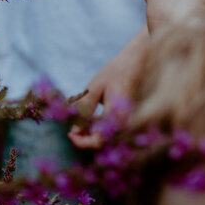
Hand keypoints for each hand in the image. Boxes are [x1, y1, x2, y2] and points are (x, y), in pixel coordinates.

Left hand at [69, 29, 148, 148]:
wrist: (134, 62)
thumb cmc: (114, 72)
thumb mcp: (94, 88)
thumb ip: (84, 109)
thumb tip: (75, 130)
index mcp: (116, 116)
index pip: (98, 141)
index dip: (82, 142)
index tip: (70, 134)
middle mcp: (123, 122)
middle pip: (102, 142)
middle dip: (85, 139)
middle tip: (71, 130)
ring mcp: (125, 120)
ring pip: (106, 136)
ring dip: (90, 133)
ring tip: (78, 123)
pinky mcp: (124, 116)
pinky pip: (110, 129)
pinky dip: (97, 127)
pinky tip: (89, 118)